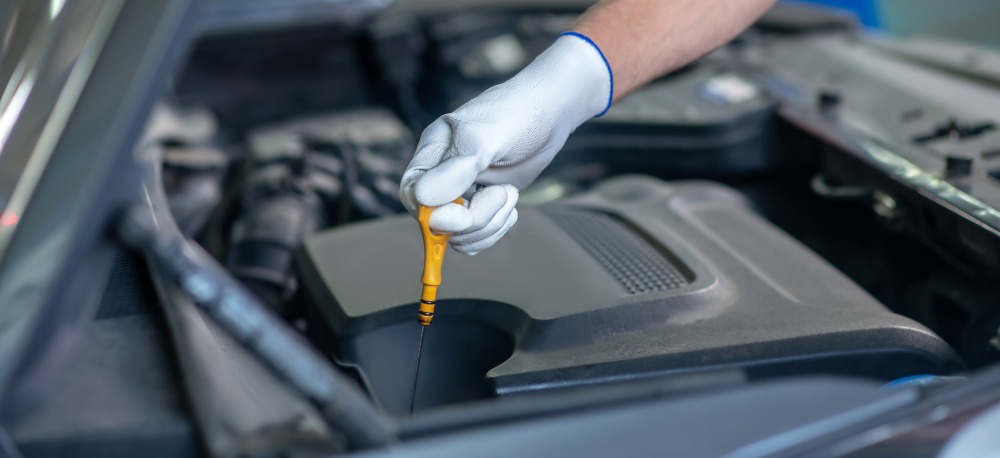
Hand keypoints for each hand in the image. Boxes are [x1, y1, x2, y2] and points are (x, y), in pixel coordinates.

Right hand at [399, 33, 611, 254]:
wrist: (551, 111)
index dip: (433, 214)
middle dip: (474, 219)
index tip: (464, 216)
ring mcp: (465, 191)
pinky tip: (511, 205)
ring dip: (490, 223)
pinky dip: (496, 228)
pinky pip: (479, 235)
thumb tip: (422, 200)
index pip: (413, 194)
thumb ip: (455, 171)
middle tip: (504, 193)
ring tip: (510, 193)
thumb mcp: (485, 139)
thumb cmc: (516, 115)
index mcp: (433, 153)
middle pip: (438, 222)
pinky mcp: (485, 203)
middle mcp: (443, 175)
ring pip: (460, 234)